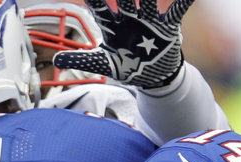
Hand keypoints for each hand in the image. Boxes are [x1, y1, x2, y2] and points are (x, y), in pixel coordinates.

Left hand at [53, 0, 192, 88]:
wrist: (152, 76)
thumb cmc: (126, 66)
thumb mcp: (103, 64)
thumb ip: (81, 60)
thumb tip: (55, 62)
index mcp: (112, 24)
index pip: (100, 4)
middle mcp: (130, 16)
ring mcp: (149, 19)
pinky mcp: (168, 27)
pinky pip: (178, 10)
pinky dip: (185, 0)